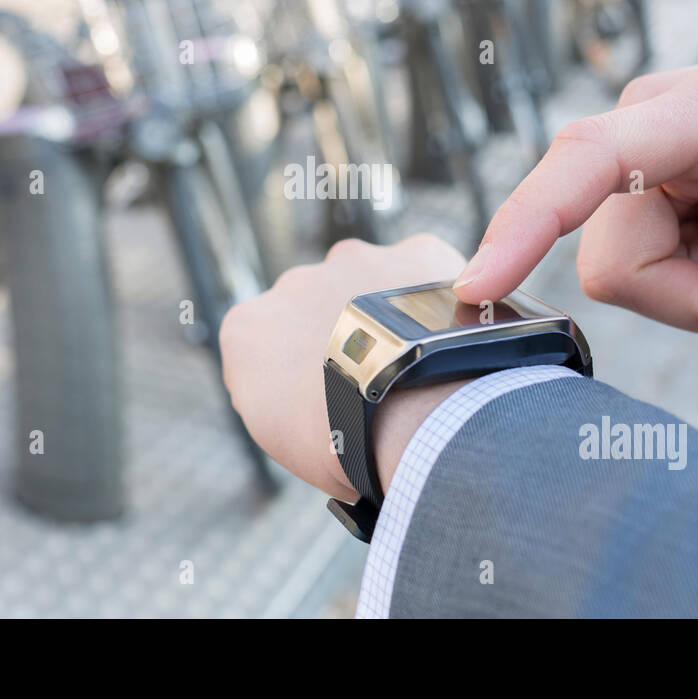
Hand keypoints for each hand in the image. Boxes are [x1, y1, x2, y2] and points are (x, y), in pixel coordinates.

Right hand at [219, 235, 467, 500]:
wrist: (417, 423)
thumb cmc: (350, 447)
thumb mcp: (285, 440)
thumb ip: (281, 400)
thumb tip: (305, 403)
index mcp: (247, 330)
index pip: (264, 348)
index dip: (297, 376)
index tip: (325, 402)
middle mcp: (293, 282)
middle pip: (314, 307)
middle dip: (340, 334)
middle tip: (377, 382)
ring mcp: (354, 261)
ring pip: (368, 282)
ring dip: (385, 312)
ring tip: (418, 364)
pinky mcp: (413, 251)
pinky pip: (423, 273)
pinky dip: (435, 300)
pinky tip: (450, 341)